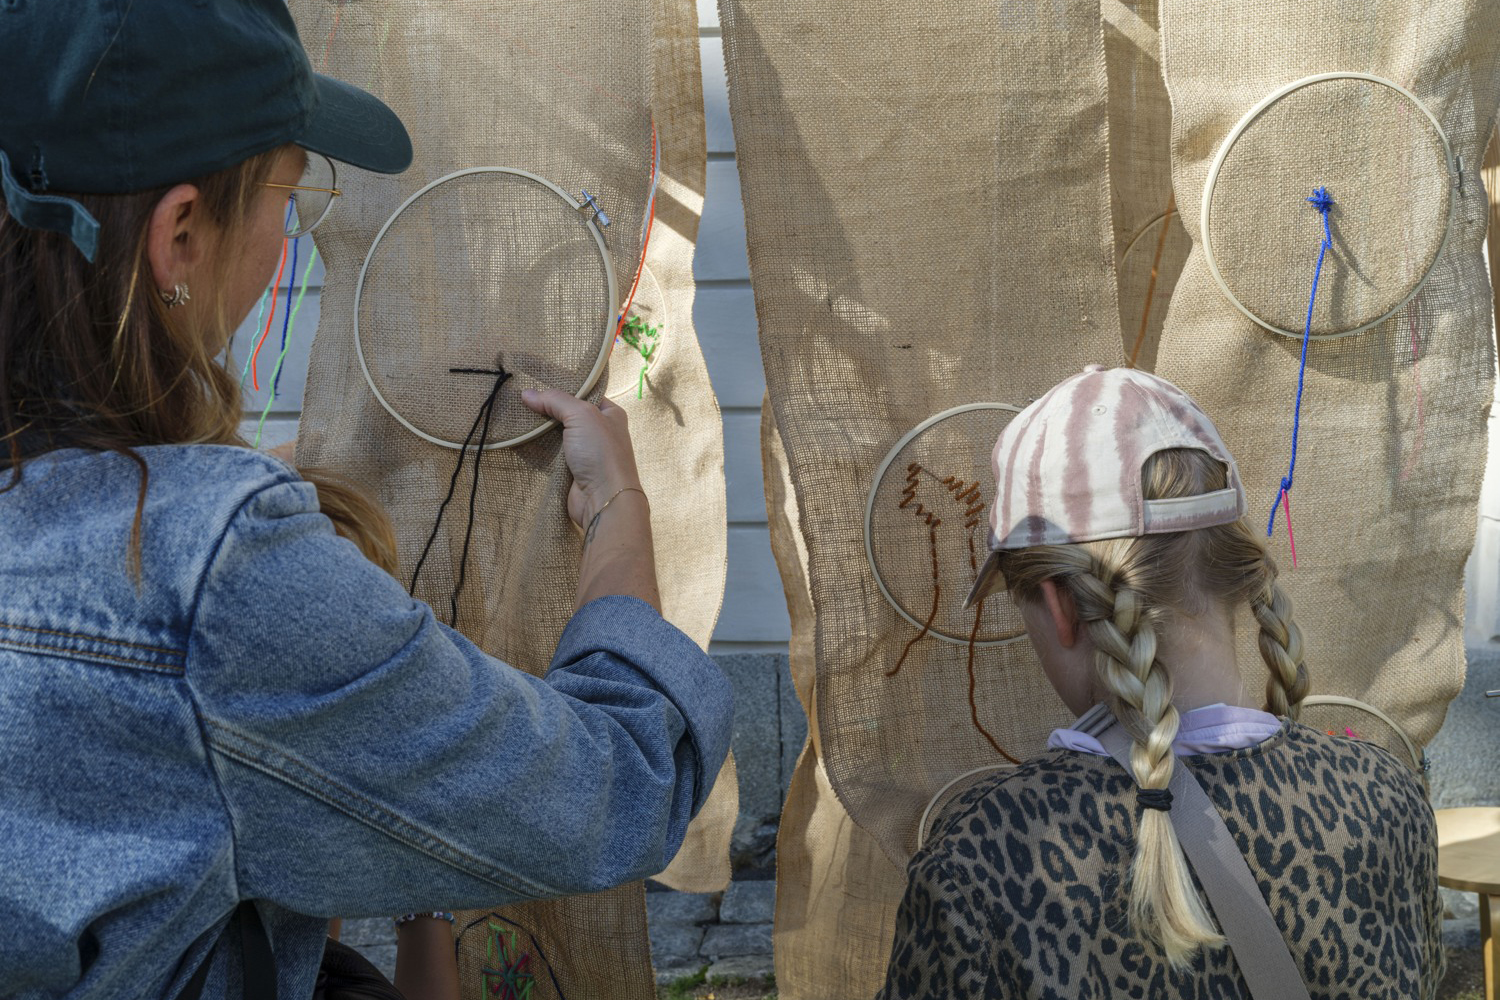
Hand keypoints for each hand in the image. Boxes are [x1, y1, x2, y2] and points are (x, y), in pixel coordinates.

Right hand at [522, 387, 643, 528]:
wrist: (603, 499)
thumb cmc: (600, 452)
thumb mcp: (581, 415)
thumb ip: (555, 401)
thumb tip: (527, 393)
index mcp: (610, 414)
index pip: (584, 394)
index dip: (563, 389)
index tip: (537, 384)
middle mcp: (600, 432)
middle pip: (568, 415)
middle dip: (547, 411)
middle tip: (521, 401)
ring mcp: (585, 453)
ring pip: (557, 436)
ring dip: (539, 432)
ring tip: (515, 418)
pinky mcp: (571, 471)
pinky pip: (551, 455)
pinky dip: (538, 450)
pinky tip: (519, 440)